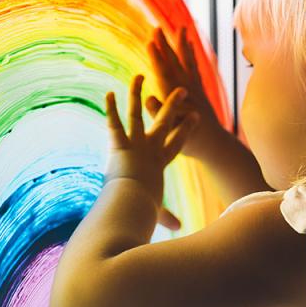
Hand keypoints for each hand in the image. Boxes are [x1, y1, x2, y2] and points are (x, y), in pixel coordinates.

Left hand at [104, 74, 198, 230]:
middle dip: (173, 105)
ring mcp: (136, 144)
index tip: (197, 115)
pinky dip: (110, 109)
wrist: (134, 204)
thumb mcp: (157, 212)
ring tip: (138, 76)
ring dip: (137, 94)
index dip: (187, 128)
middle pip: (165, 122)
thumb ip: (167, 218)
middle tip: (181, 90)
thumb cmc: (145, 208)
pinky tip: (109, 93)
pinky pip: (114, 123)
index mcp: (160, 162)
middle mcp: (150, 149)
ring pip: (137, 114)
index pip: (178, 142)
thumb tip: (177, 230)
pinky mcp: (120, 144)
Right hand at [146, 27, 225, 159]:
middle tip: (156, 27)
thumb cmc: (190, 141)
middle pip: (174, 62)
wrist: (215, 144)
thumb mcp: (170, 131)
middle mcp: (187, 89)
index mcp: (176, 98)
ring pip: (187, 61)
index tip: (150, 42)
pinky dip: (192, 54)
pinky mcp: (200, 89)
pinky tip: (190, 45)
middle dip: (165, 45)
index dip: (157, 58)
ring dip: (183, 44)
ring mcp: (195, 87)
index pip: (164, 74)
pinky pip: (195, 67)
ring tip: (182, 28)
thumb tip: (147, 98)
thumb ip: (159, 113)